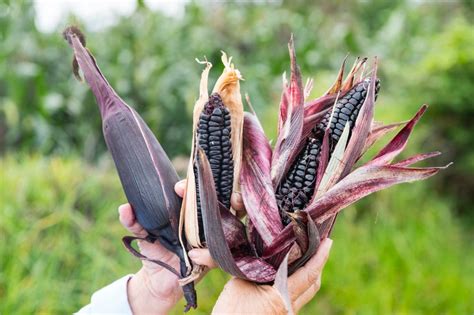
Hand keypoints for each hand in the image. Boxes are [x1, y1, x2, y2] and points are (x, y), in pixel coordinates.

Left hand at [120, 180, 242, 313]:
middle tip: (187, 197)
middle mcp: (202, 223)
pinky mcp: (211, 260)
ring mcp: (209, 240)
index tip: (178, 187)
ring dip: (210, 225)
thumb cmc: (153, 250)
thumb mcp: (142, 234)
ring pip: (221, 227)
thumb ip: (133, 221)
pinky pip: (216, 254)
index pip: (195, 192)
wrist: (156, 280)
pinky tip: (192, 255)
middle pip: (212, 205)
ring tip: (192, 228)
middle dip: (204, 198)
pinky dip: (206, 255)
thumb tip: (124, 207)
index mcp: (188, 212)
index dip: (191, 186)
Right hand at [212, 238, 332, 313]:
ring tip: (303, 253)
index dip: (321, 257)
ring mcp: (286, 313)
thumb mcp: (240, 284)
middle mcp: (290, 308)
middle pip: (313, 284)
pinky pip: (293, 296)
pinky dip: (294, 280)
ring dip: (306, 272)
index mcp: (283, 297)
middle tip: (319, 243)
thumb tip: (260, 253)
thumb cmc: (231, 311)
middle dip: (318, 263)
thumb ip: (254, 268)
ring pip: (304, 291)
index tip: (327, 242)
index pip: (309, 274)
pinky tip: (285, 271)